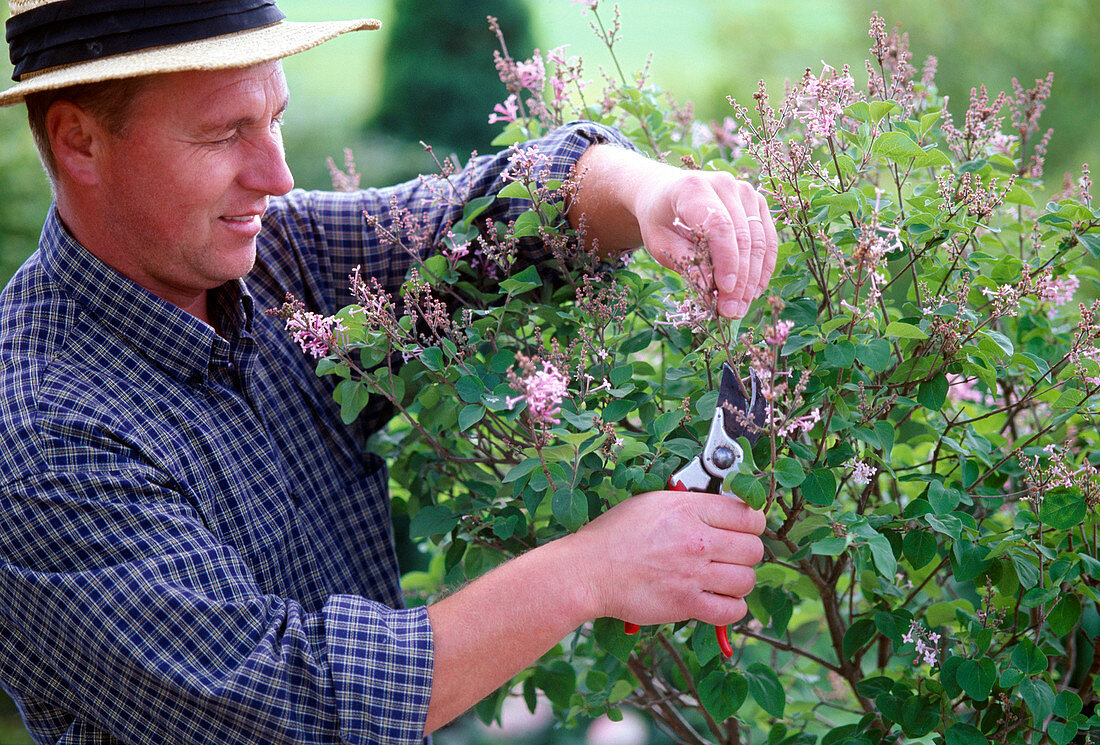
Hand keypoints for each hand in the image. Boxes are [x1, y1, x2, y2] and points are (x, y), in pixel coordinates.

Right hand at [567, 490, 765, 627]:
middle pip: (753, 549)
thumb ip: (690, 505)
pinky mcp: (686, 604)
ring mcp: (692, 574)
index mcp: (688, 509)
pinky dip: (731, 608)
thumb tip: (722, 510)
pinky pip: (732, 611)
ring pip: (746, 580)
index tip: (744, 529)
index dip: (752, 523)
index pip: (748, 514)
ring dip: (739, 581)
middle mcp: (695, 540)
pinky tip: (719, 600)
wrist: (588, 570)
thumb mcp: (652, 502)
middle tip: (731, 556)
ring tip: (723, 579)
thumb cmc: (614, 535)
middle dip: (746, 553)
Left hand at [635, 169, 778, 317]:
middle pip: (743, 236)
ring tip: (740, 307)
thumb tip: (712, 289)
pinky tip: (754, 291)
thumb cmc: (660, 220)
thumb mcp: (659, 243)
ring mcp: (745, 191)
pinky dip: (763, 267)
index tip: (725, 290)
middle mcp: (725, 183)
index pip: (720, 226)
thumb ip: (685, 262)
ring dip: (753, 279)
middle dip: (740, 279)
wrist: (666, 193)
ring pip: (759, 240)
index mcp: (694, 188)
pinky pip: (767, 239)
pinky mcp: (757, 203)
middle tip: (731, 311)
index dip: (726, 261)